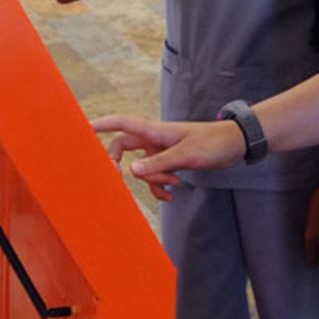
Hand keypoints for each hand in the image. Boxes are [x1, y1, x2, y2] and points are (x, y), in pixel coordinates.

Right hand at [91, 114, 245, 201]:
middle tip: (118, 179)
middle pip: (124, 148)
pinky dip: (160, 187)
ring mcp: (161, 150)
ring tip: (172, 183)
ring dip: (151, 180)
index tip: (84, 129)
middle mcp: (154, 139)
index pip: (123, 124)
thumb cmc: (212, 143)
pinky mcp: (170, 161)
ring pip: (141, 168)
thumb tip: (130, 172)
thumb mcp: (185, 156)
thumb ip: (158, 164)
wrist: (234, 145)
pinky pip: (155, 176)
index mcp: (155, 131)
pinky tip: (172, 194)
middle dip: (120, 165)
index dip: (103, 124)